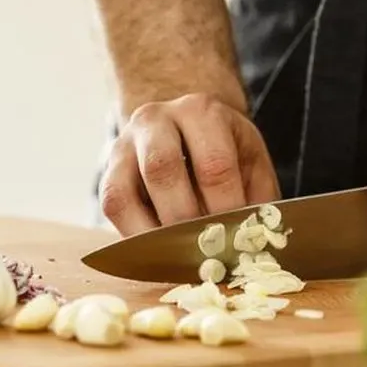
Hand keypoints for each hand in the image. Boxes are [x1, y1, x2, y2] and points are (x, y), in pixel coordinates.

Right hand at [100, 93, 280, 234]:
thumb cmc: (225, 151)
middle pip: (162, 170)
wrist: (188, 128)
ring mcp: (124, 143)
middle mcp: (155, 118)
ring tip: (182, 254)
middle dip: (186, 222)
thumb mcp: (251, 162)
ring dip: (155, 232)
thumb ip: (258, 198)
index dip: (225, 209)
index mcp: (201, 111)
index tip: (238, 240)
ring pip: (125, 191)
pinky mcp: (109, 171)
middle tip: (208, 252)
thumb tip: (258, 243)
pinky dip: (135, 235)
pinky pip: (112, 207)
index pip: (213, 164)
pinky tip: (159, 250)